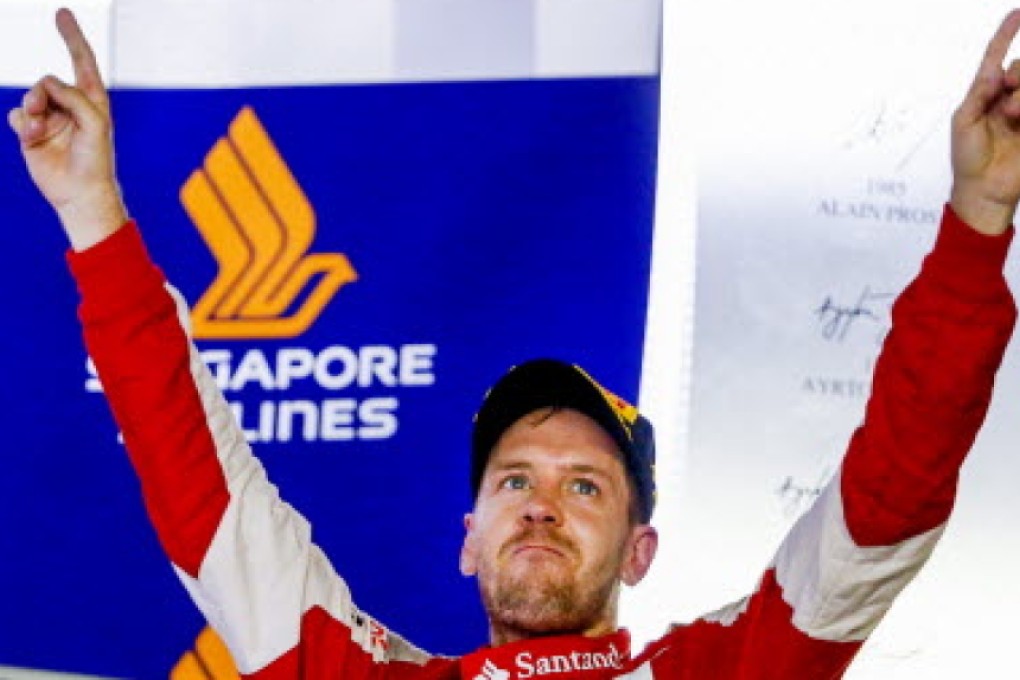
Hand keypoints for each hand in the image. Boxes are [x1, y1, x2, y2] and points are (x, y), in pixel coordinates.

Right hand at [7, 8, 126, 250]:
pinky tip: (32, 137)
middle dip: (44, 94)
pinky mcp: (31, 132)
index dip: (72, 36)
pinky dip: (22, 123)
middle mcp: (70, 106)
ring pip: (29, 97)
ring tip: (40, 128)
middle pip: (48, 81)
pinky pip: (17, 115)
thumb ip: (74, 96)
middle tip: (45, 111)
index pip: (82, 61)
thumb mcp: (94, 123)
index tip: (62, 12)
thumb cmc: (96, 159)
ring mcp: (50, 118)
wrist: (79, 192)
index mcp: (92, 100)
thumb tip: (47, 84)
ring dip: (32, 110)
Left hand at [951, 9, 1019, 235]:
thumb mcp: (964, 123)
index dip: (1006, 34)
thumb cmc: (968, 158)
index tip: (1017, 12)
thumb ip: (978, 95)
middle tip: (1007, 108)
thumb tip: (994, 72)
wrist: (984, 189)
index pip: (996, 56)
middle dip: (1017, 79)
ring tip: (1013, 116)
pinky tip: (1019, 118)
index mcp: (985, 94)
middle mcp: (1007, 97)